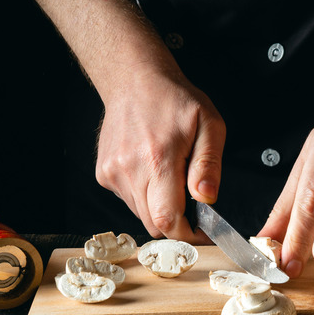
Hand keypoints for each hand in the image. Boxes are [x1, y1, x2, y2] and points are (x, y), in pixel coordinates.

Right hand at [95, 67, 224, 242]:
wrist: (134, 80)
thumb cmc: (175, 100)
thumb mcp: (209, 125)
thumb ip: (209, 165)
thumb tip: (207, 198)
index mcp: (158, 159)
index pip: (168, 218)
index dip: (188, 234)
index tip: (204, 232)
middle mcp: (130, 170)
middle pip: (154, 223)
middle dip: (177, 223)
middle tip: (194, 205)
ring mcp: (112, 173)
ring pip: (141, 214)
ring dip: (160, 208)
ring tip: (172, 177)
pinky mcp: (104, 174)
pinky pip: (129, 200)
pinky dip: (146, 196)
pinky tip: (153, 170)